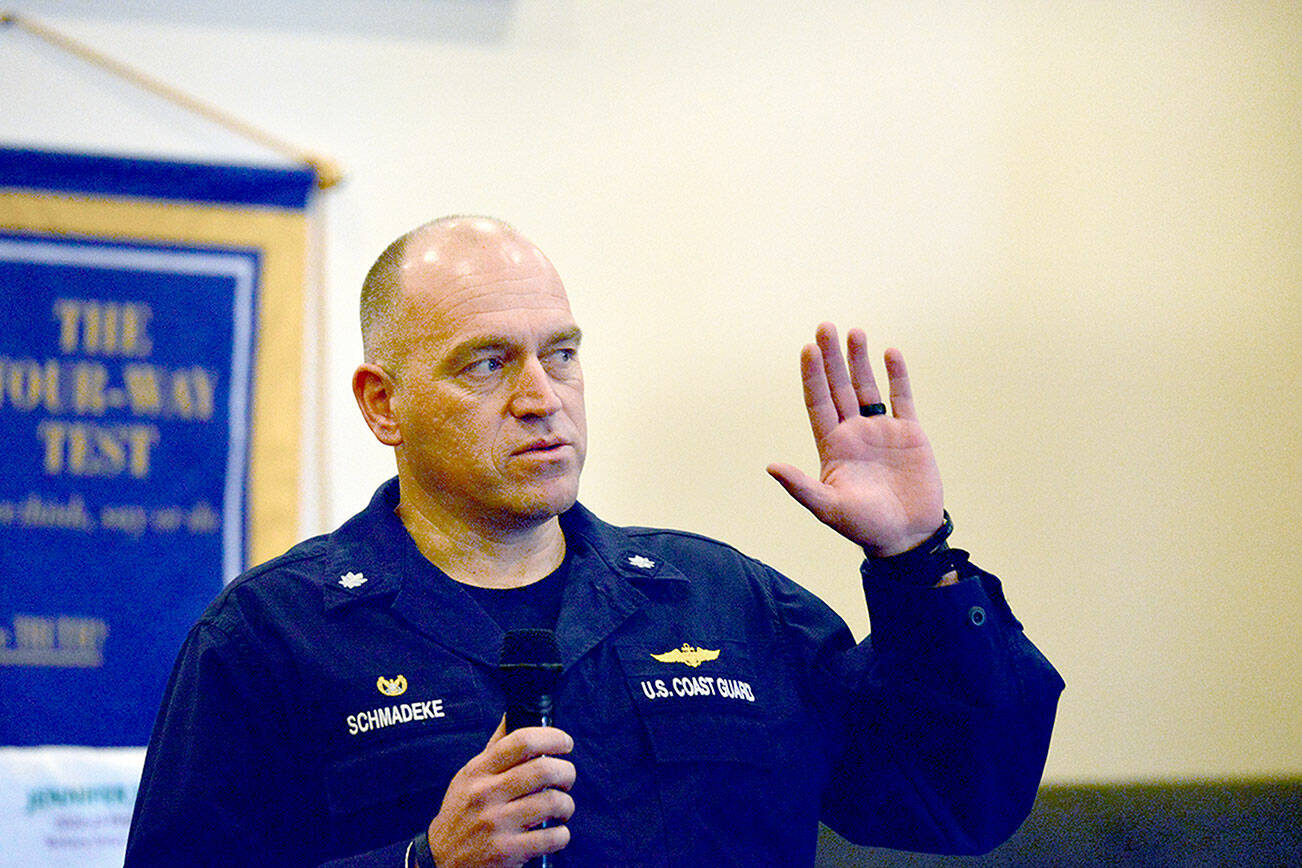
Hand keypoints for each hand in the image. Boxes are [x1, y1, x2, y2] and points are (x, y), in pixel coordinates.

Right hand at [426, 717, 575, 867]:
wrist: (441, 860)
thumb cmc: (461, 814)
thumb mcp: (468, 776)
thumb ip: (494, 748)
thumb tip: (513, 714)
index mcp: (478, 771)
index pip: (521, 741)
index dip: (552, 737)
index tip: (565, 743)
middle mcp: (486, 794)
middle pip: (543, 770)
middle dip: (566, 772)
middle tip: (567, 777)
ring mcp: (496, 824)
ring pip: (552, 802)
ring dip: (567, 804)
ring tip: (563, 807)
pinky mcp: (507, 851)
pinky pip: (551, 837)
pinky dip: (562, 834)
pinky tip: (556, 832)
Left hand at [767, 323, 944, 555]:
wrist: (907, 537)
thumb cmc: (864, 526)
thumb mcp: (828, 508)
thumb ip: (801, 486)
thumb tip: (771, 466)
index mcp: (832, 446)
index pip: (818, 402)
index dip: (813, 377)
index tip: (808, 349)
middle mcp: (854, 432)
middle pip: (840, 387)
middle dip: (832, 358)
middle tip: (825, 326)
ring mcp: (881, 431)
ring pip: (868, 387)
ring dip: (860, 361)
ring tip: (855, 333)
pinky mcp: (909, 433)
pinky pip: (901, 397)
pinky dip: (897, 376)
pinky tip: (890, 353)